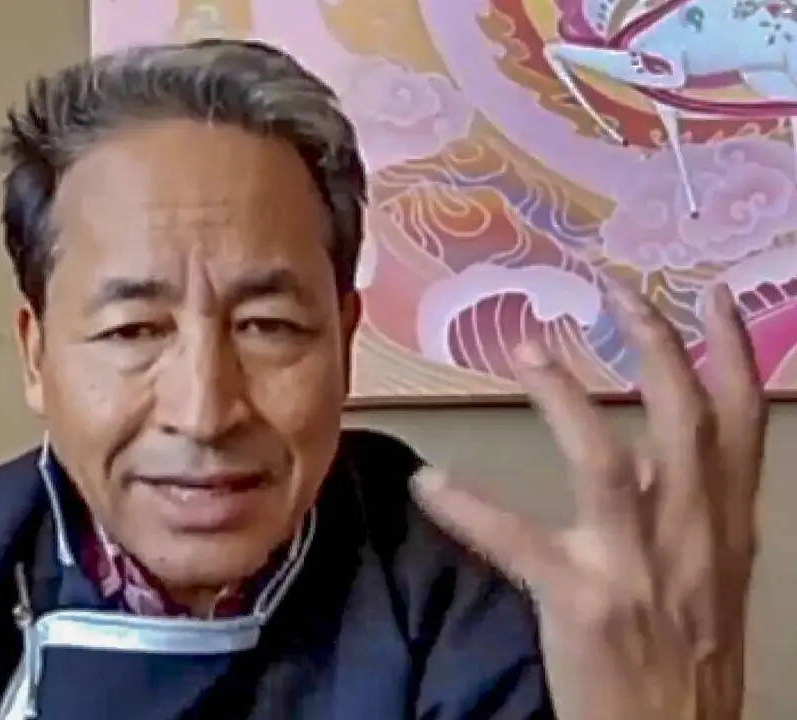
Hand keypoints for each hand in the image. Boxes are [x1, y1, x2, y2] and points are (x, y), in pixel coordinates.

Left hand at [412, 283, 765, 719]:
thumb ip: (686, 510)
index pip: (740, 422)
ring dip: (565, 398)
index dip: (733, 354)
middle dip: (655, 343)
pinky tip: (432, 482)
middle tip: (616, 286)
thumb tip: (651, 449)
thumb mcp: (710, 577)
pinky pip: (518, 542)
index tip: (716, 295)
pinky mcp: (581, 601)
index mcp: (725, 526)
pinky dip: (473, 509)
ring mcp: (636, 566)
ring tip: (525, 347)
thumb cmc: (684, 658)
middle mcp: (691, 535)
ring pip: (607, 460)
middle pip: (682, 419)